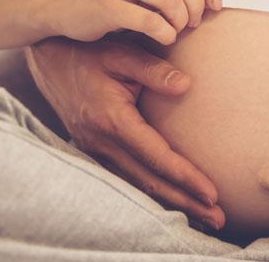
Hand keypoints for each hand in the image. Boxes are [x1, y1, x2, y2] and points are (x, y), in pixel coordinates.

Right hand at [26, 34, 225, 230]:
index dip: (186, 177)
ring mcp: (95, 148)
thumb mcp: (122, 53)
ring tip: (203, 214)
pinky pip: (126, 176)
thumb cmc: (89, 51)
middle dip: (185, 202)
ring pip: (137, 183)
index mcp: (112, 121)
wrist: (49, 57)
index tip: (213, 192)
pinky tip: (171, 197)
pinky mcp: (94, 148)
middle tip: (218, 218)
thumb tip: (187, 86)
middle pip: (149, 181)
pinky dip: (151, 190)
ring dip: (172, 201)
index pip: (156, 157)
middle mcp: (101, 142)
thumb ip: (155, 70)